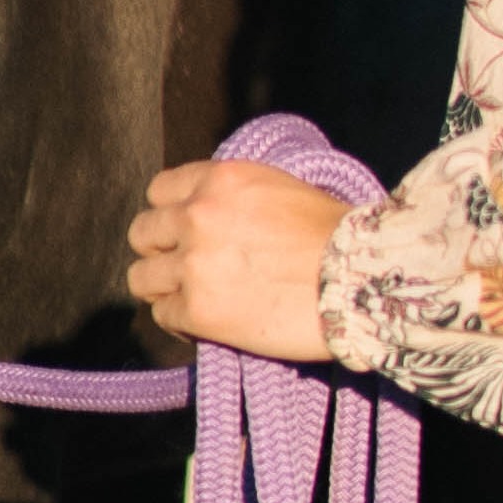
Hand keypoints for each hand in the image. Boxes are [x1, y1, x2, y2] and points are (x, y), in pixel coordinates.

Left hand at [127, 160, 345, 361]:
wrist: (361, 282)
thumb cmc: (338, 237)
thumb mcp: (282, 189)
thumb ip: (235, 197)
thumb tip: (216, 218)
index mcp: (219, 179)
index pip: (159, 191)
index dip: (171, 215)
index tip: (185, 234)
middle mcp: (197, 215)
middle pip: (142, 233)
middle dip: (161, 252)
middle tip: (186, 270)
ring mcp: (193, 264)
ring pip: (141, 278)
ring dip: (165, 289)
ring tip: (194, 300)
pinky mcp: (198, 310)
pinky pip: (164, 315)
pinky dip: (180, 322)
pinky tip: (206, 323)